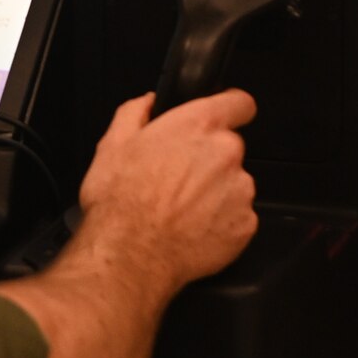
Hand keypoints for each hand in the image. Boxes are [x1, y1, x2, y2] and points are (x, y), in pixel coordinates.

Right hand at [76, 89, 258, 300]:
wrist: (132, 254)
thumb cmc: (122, 201)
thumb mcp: (112, 144)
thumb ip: (135, 112)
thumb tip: (148, 104)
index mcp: (198, 126)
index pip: (240, 103)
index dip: (231, 108)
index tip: (223, 117)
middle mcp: (226, 154)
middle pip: (230, 148)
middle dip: (209, 159)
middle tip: (178, 177)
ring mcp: (240, 191)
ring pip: (233, 184)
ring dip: (215, 191)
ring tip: (181, 208)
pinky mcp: (245, 225)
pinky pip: (237, 217)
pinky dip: (220, 221)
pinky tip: (192, 228)